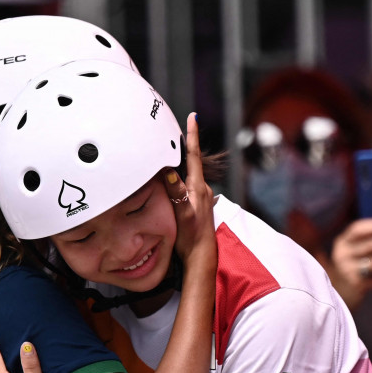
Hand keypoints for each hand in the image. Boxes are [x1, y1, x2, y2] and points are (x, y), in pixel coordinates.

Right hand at [167, 112, 215, 267]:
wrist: (201, 255)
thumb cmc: (191, 237)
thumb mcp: (182, 214)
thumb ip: (176, 193)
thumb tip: (169, 173)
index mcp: (197, 187)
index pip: (193, 156)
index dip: (192, 136)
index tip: (192, 117)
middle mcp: (201, 189)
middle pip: (192, 160)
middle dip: (185, 143)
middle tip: (180, 126)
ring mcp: (200, 196)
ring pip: (189, 171)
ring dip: (182, 159)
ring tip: (172, 148)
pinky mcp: (197, 203)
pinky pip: (187, 182)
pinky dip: (181, 174)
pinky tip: (174, 177)